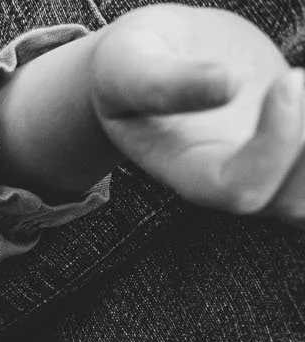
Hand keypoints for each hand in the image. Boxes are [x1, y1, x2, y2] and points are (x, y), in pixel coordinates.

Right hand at [92, 5, 304, 225]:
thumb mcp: (129, 66)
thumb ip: (166, 82)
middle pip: (297, 202)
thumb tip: (229, 83)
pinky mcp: (298, 145)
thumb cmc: (129, 68)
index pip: (242, 190)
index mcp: (188, 171)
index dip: (276, 146)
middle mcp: (236, 180)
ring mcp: (274, 167)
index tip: (289, 80)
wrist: (153, 64)